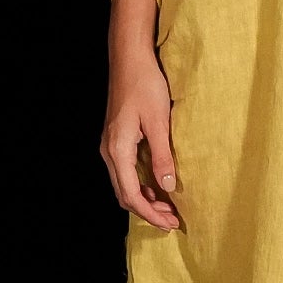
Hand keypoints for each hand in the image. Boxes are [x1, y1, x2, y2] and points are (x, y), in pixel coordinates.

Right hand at [101, 58, 182, 230]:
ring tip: (169, 208)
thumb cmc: (145, 85)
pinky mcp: (117, 139)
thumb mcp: (158, 122)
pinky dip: (141, 185)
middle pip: (124, 194)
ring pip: (124, 184)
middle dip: (148, 211)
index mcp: (117, 150)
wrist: (130, 59)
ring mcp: (111, 146)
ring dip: (145, 199)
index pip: (131, 194)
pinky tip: (158, 187)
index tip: (170, 223)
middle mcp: (109, 151)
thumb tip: (167, 187)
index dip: (151, 214)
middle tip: (173, 221)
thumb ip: (162, 156)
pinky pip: (126, 172)